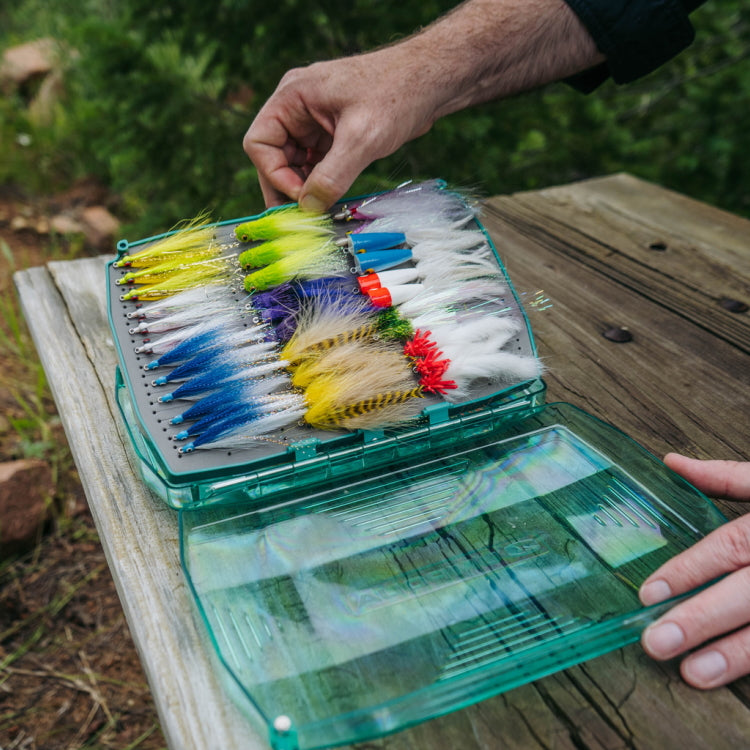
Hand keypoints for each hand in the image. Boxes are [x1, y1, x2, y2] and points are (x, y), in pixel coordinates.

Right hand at [242, 47, 438, 211]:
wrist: (432, 80)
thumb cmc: (397, 94)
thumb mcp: (361, 139)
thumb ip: (332, 176)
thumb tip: (309, 208)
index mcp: (292, 96)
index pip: (260, 144)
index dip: (274, 175)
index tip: (301, 199)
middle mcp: (298, 107)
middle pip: (275, 157)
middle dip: (289, 187)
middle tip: (304, 217)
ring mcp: (316, 120)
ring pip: (296, 163)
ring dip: (307, 188)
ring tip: (323, 211)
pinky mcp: (334, 132)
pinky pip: (317, 163)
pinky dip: (323, 183)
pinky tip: (335, 198)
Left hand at [640, 453, 749, 687]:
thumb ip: (730, 478)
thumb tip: (673, 463)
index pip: (730, 546)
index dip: (689, 569)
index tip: (649, 593)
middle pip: (747, 593)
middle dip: (701, 618)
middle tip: (656, 642)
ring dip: (737, 655)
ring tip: (693, 673)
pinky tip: (741, 680)